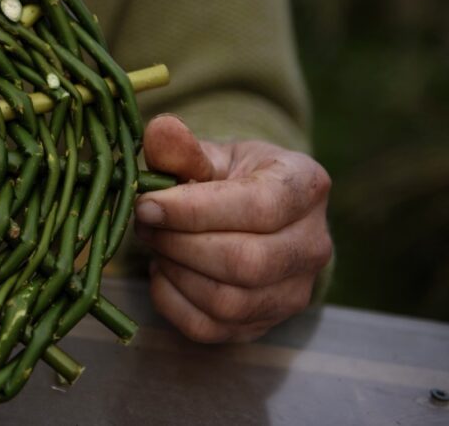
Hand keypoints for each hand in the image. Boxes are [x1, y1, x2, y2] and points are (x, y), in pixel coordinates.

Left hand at [134, 114, 332, 342]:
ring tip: (155, 243)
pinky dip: (172, 302)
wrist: (249, 216)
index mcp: (305, 186)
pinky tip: (163, 271)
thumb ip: (182, 147)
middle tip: (144, 223)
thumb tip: (160, 130)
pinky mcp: (264, 324)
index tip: (146, 204)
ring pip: (229, 301)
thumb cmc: (227, 179)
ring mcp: (294, 292)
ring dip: (175, 273)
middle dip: (180, 244)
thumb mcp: (210, 153)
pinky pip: (210, 328)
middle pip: (246, 262)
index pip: (258, 207)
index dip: (194, 210)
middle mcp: (314, 245)